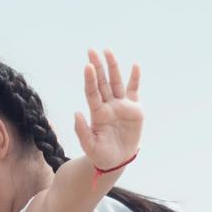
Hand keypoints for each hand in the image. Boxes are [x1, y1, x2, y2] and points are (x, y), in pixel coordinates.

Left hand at [71, 48, 142, 169]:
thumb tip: (76, 113)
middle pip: (102, 82)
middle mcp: (108, 105)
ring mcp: (121, 105)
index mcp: (97, 113)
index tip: (87, 66)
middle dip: (98, 66)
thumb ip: (82, 131)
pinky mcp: (134, 109)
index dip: (90, 79)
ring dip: (113, 67)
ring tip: (108, 51)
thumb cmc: (101, 155)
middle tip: (92, 50)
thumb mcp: (90, 146)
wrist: (116, 161)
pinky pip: (134, 91)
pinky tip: (135, 66)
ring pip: (117, 82)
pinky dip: (135, 78)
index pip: (92, 92)